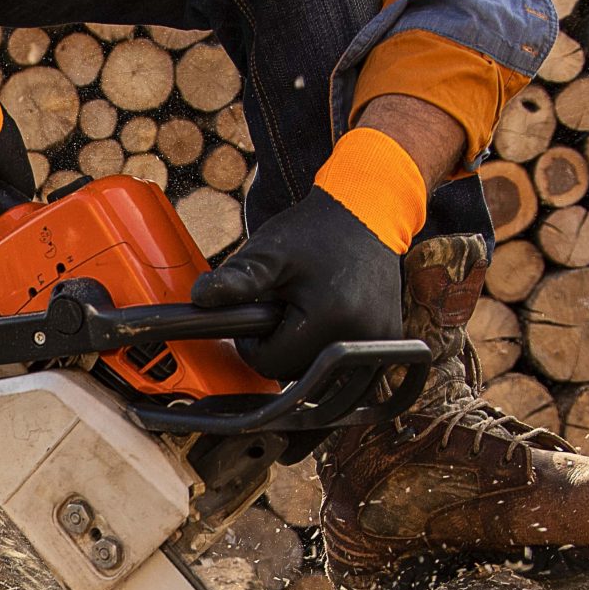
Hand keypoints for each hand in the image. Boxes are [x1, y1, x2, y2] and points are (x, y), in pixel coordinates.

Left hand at [190, 126, 428, 379]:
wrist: (368, 214)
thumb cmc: (315, 232)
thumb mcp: (270, 251)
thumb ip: (237, 279)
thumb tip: (200, 297)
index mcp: (330, 318)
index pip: (269, 363)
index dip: (254, 342)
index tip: (261, 309)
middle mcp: (361, 338)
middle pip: (294, 374)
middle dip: (281, 345)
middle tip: (287, 303)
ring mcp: (379, 343)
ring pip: (317, 376)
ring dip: (303, 350)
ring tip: (308, 308)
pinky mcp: (388, 343)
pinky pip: (341, 366)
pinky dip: (326, 348)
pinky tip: (329, 316)